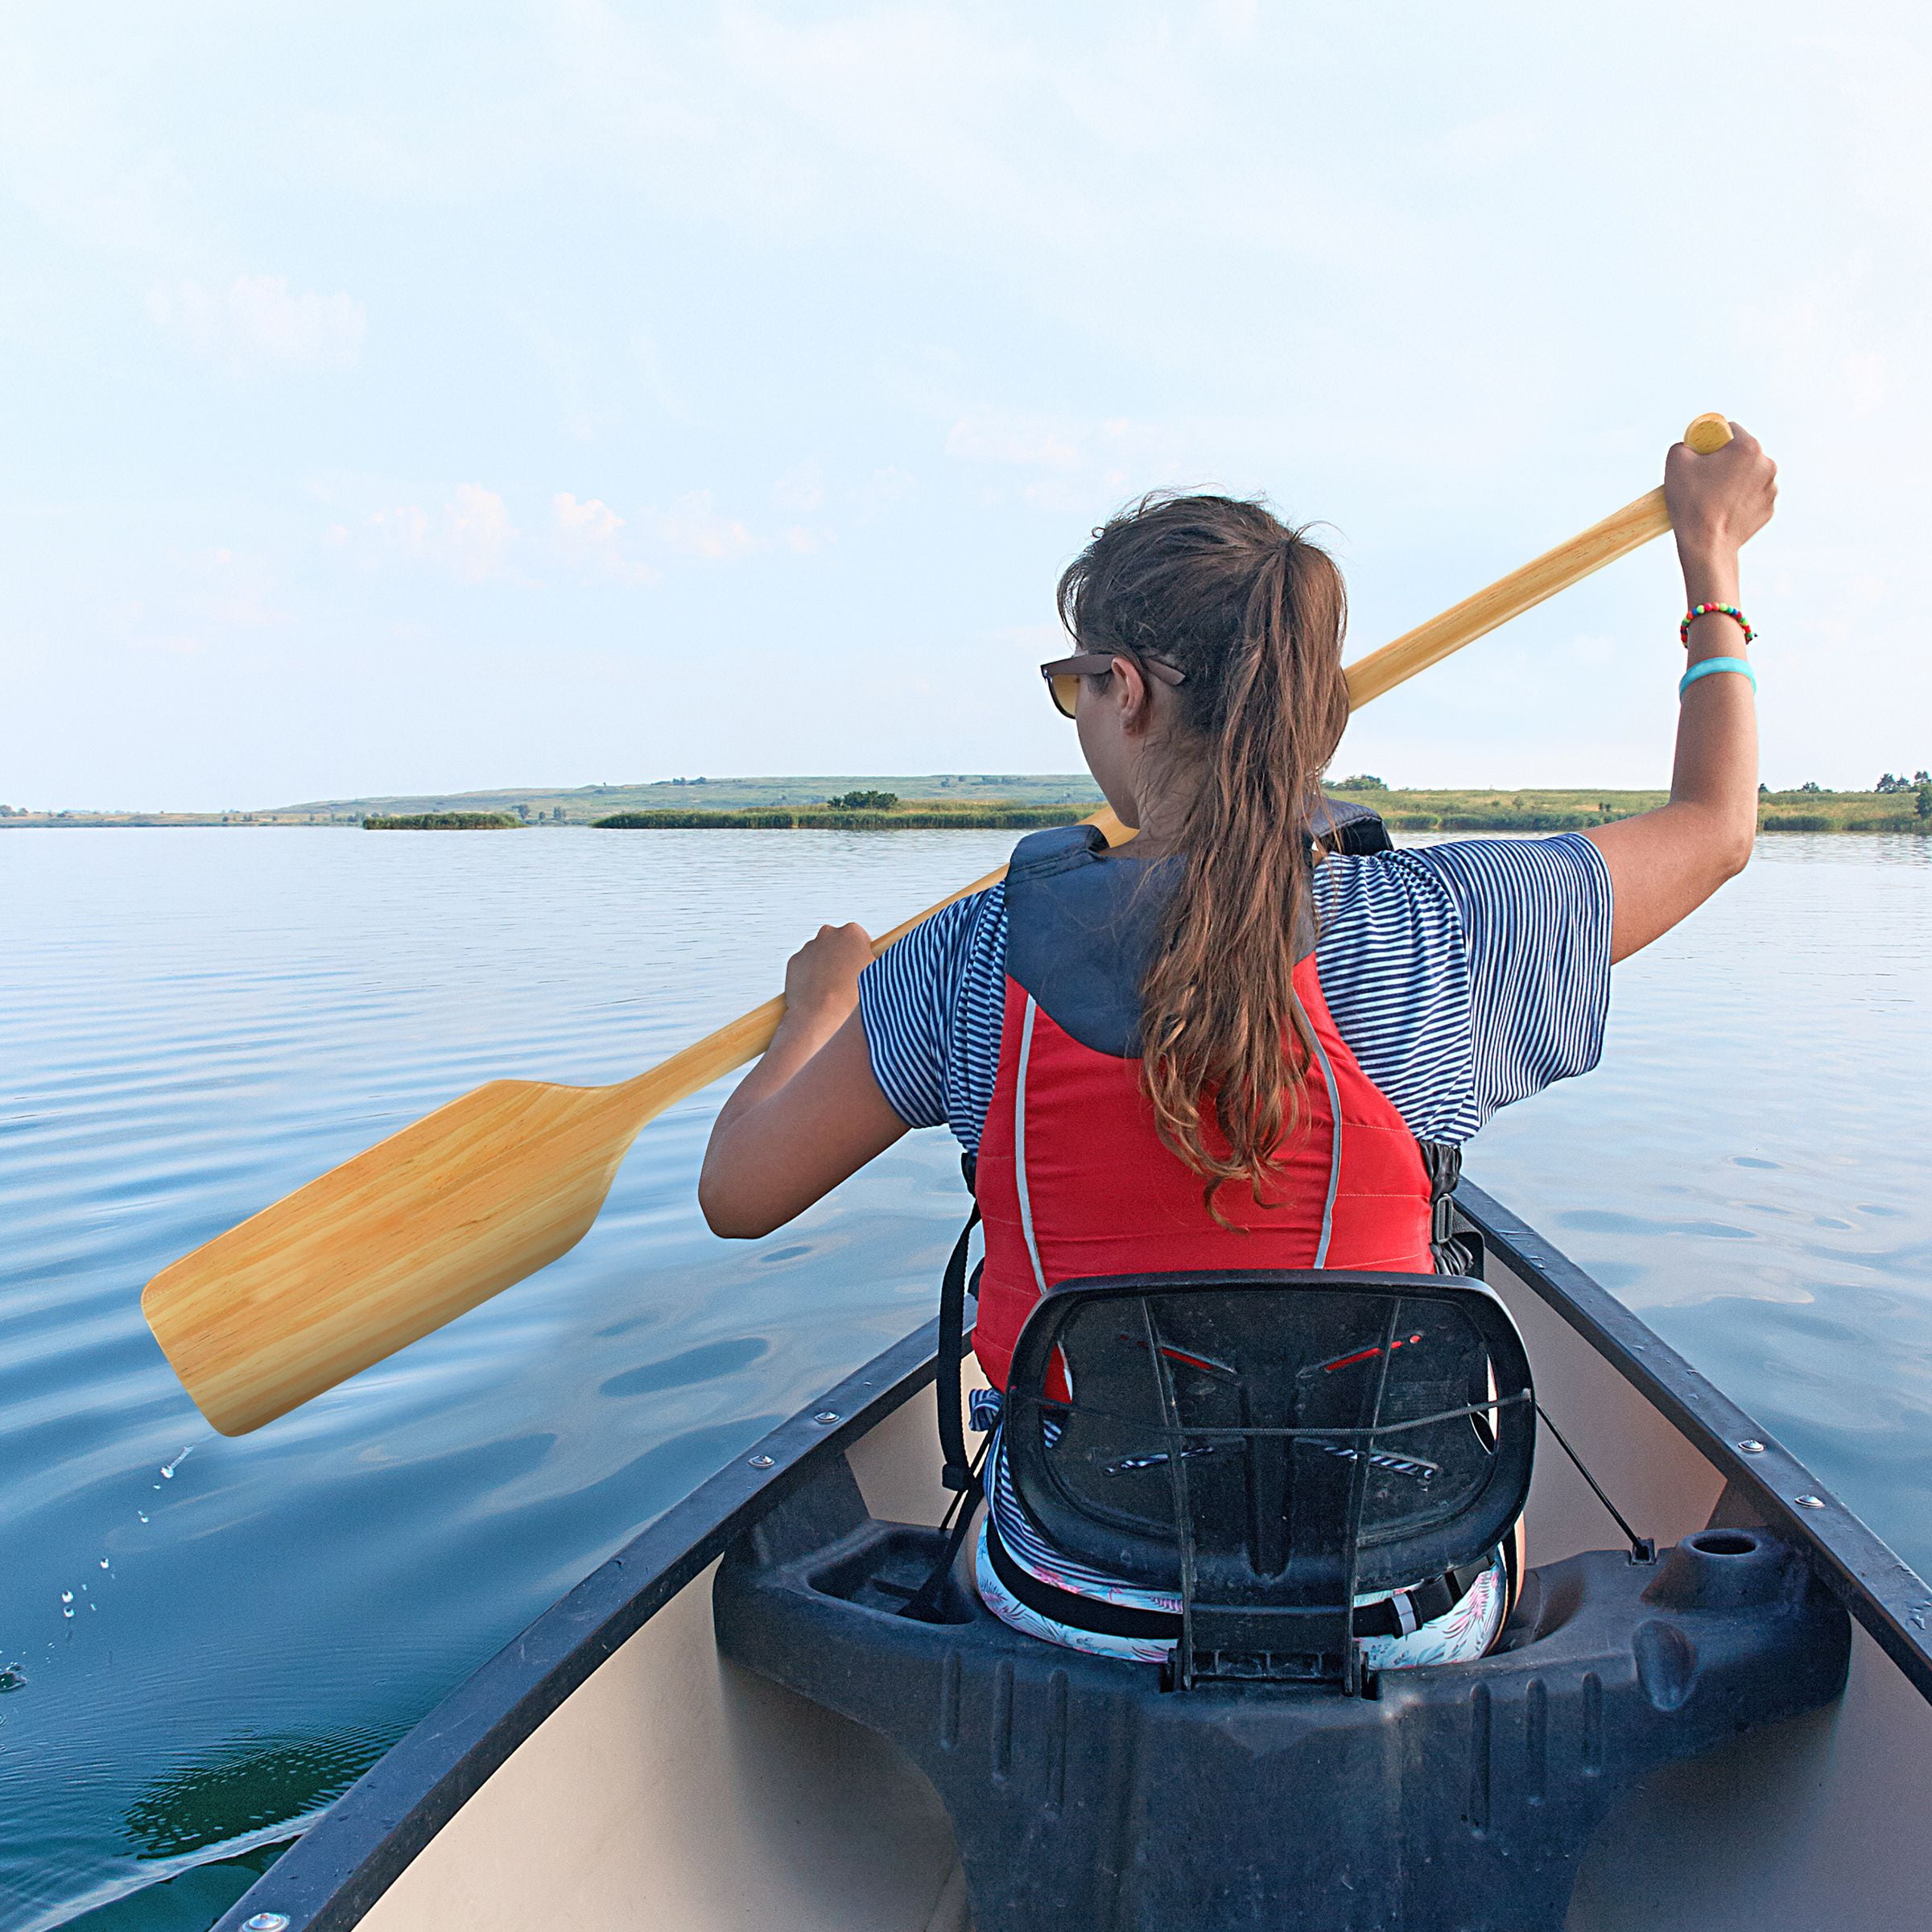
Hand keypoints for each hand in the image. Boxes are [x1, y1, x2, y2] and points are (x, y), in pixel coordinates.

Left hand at [782, 922, 874, 1019]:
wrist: (822, 1013)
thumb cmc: (852, 996)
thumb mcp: (877, 973)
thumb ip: (877, 960)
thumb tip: (876, 958)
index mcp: (852, 932)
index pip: (860, 938)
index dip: (862, 954)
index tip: (862, 966)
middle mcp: (828, 933)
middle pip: (838, 943)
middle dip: (842, 957)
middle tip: (848, 978)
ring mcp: (809, 946)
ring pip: (821, 954)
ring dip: (826, 966)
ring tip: (832, 988)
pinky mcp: (795, 960)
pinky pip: (806, 965)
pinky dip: (811, 974)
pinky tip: (819, 990)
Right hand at [1665, 422, 1776, 592]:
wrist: (1706, 546)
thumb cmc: (1691, 503)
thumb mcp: (1676, 462)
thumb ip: (1685, 444)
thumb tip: (1691, 445)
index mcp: (1748, 447)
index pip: (1729, 429)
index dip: (1712, 440)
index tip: (1700, 455)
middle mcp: (1767, 464)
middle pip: (1742, 453)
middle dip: (1725, 461)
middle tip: (1704, 478)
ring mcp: (1771, 488)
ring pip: (1749, 474)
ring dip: (1735, 480)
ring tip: (1714, 497)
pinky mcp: (1769, 508)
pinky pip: (1753, 496)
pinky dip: (1740, 499)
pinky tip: (1723, 509)